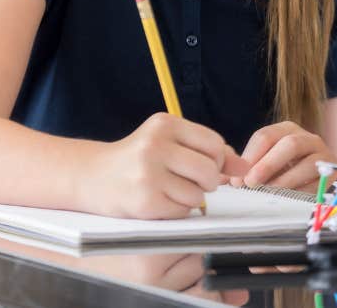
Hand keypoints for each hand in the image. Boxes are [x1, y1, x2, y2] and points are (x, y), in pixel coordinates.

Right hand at [85, 113, 249, 218]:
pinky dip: (178, 211)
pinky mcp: (144, 202)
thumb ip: (208, 150)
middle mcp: (156, 145)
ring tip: (173, 190)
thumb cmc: (139, 158)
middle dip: (208, 180)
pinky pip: (181, 211)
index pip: (214, 143)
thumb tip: (245, 166)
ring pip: (198, 193)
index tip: (207, 164)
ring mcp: (148, 174)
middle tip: (192, 180)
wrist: (91, 177)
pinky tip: (161, 201)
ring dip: (192, 198)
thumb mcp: (171, 142)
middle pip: (209, 169)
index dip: (217, 159)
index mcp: (165, 124)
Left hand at [231, 121, 336, 190]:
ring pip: (306, 162)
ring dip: (284, 181)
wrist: (327, 186)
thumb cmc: (291, 175)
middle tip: (250, 185)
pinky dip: (301, 194)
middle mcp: (307, 139)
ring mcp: (323, 155)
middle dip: (266, 165)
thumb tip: (221, 179)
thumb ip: (246, 171)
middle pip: (288, 144)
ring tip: (268, 195)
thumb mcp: (269, 167)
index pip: (265, 136)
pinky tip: (288, 202)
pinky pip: (319, 183)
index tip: (236, 180)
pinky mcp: (334, 175)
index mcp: (287, 131)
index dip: (249, 157)